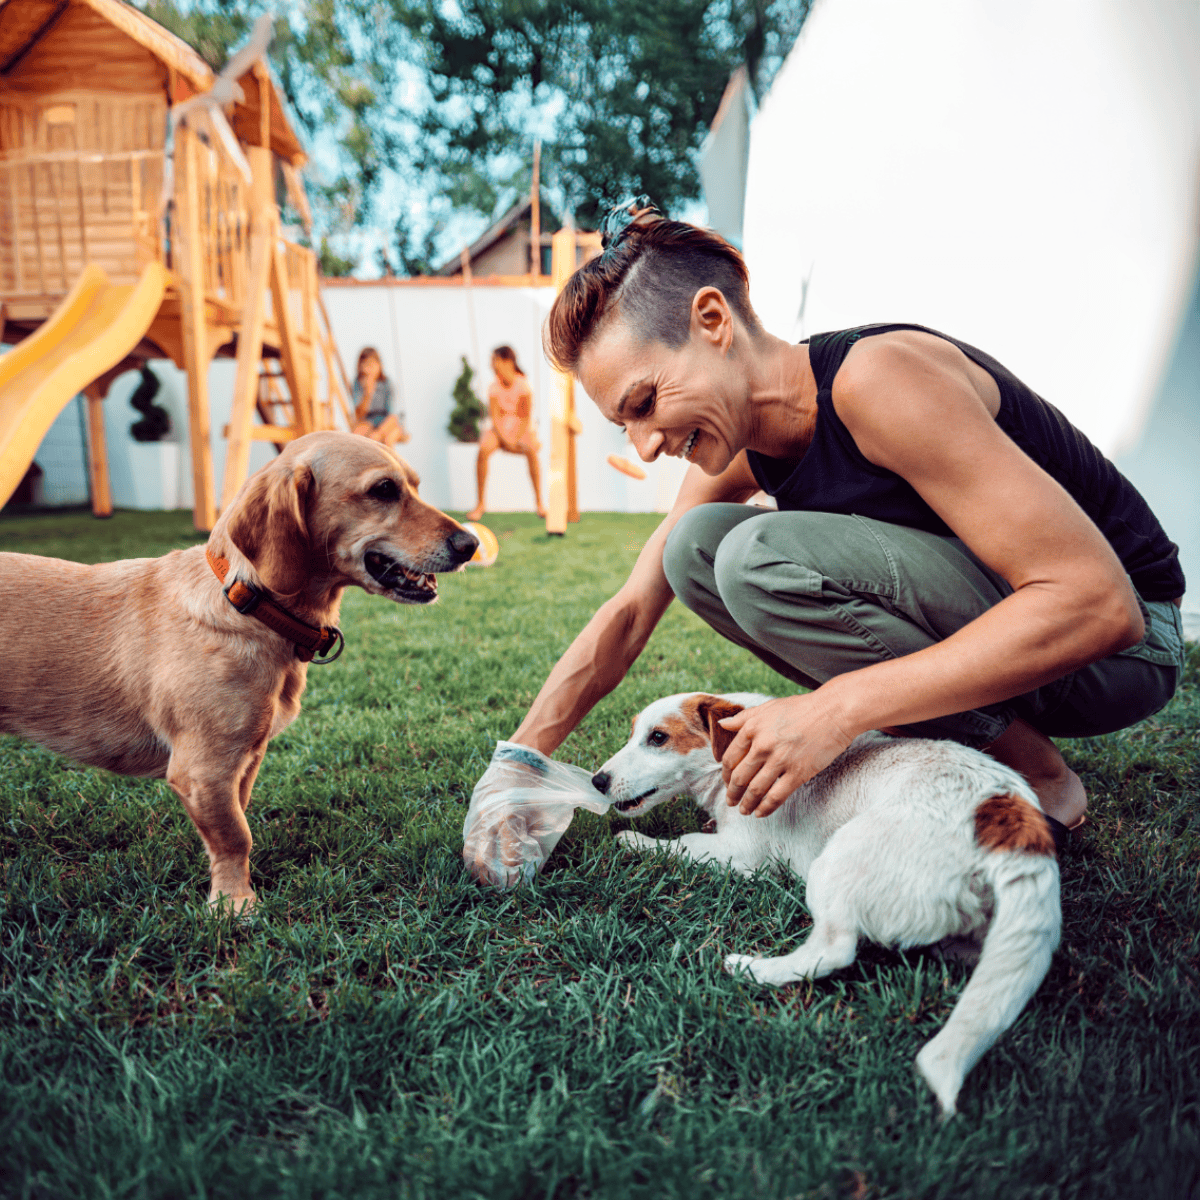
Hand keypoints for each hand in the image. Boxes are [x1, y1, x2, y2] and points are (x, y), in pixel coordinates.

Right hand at [463, 753, 545, 886]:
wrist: (515, 762)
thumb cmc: (532, 788)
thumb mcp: (539, 812)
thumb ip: (534, 835)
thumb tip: (532, 859)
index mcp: (510, 819)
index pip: (509, 857)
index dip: (513, 870)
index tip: (517, 876)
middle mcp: (490, 819)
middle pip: (482, 859)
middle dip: (487, 877)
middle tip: (494, 885)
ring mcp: (477, 815)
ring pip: (469, 849)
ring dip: (474, 867)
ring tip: (480, 877)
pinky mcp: (472, 811)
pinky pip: (468, 836)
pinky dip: (471, 850)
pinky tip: (475, 859)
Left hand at [718, 691, 855, 817]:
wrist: (833, 712)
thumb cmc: (802, 708)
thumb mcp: (768, 707)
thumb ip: (743, 717)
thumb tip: (722, 724)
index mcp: (752, 729)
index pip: (731, 758)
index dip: (726, 774)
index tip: (727, 781)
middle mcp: (762, 746)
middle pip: (740, 777)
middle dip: (732, 793)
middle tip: (730, 801)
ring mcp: (780, 760)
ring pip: (755, 790)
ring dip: (747, 804)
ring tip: (744, 810)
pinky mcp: (798, 773)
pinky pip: (776, 796)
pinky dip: (766, 808)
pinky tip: (760, 813)